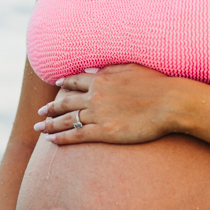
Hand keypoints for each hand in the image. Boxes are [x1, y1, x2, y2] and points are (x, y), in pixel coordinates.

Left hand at [33, 64, 185, 145]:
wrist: (170, 102)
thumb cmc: (158, 84)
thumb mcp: (132, 68)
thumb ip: (109, 69)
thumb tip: (92, 70)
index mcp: (102, 79)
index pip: (76, 81)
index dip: (64, 84)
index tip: (55, 87)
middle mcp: (95, 96)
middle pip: (66, 102)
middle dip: (51, 108)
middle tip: (40, 112)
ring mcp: (98, 114)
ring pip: (67, 119)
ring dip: (50, 124)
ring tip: (39, 127)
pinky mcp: (105, 131)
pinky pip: (76, 135)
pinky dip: (61, 138)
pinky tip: (51, 141)